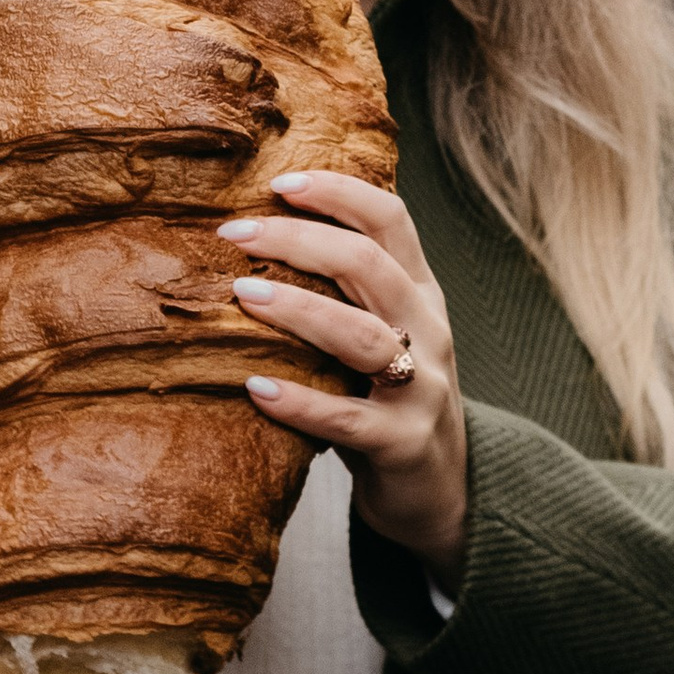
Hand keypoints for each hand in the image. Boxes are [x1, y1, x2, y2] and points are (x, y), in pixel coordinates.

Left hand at [220, 170, 468, 594]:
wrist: (439, 491)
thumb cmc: (388, 401)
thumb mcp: (381, 332)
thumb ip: (343, 291)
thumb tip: (257, 235)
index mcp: (420, 294)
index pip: (390, 220)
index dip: (338, 193)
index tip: (278, 182)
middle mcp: (428, 331)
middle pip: (371, 265)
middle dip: (300, 240)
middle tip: (234, 233)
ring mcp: (421, 389)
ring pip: (364, 336)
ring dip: (299, 310)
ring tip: (242, 294)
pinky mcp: (402, 443)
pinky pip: (348, 419)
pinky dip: (300, 401)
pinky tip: (255, 387)